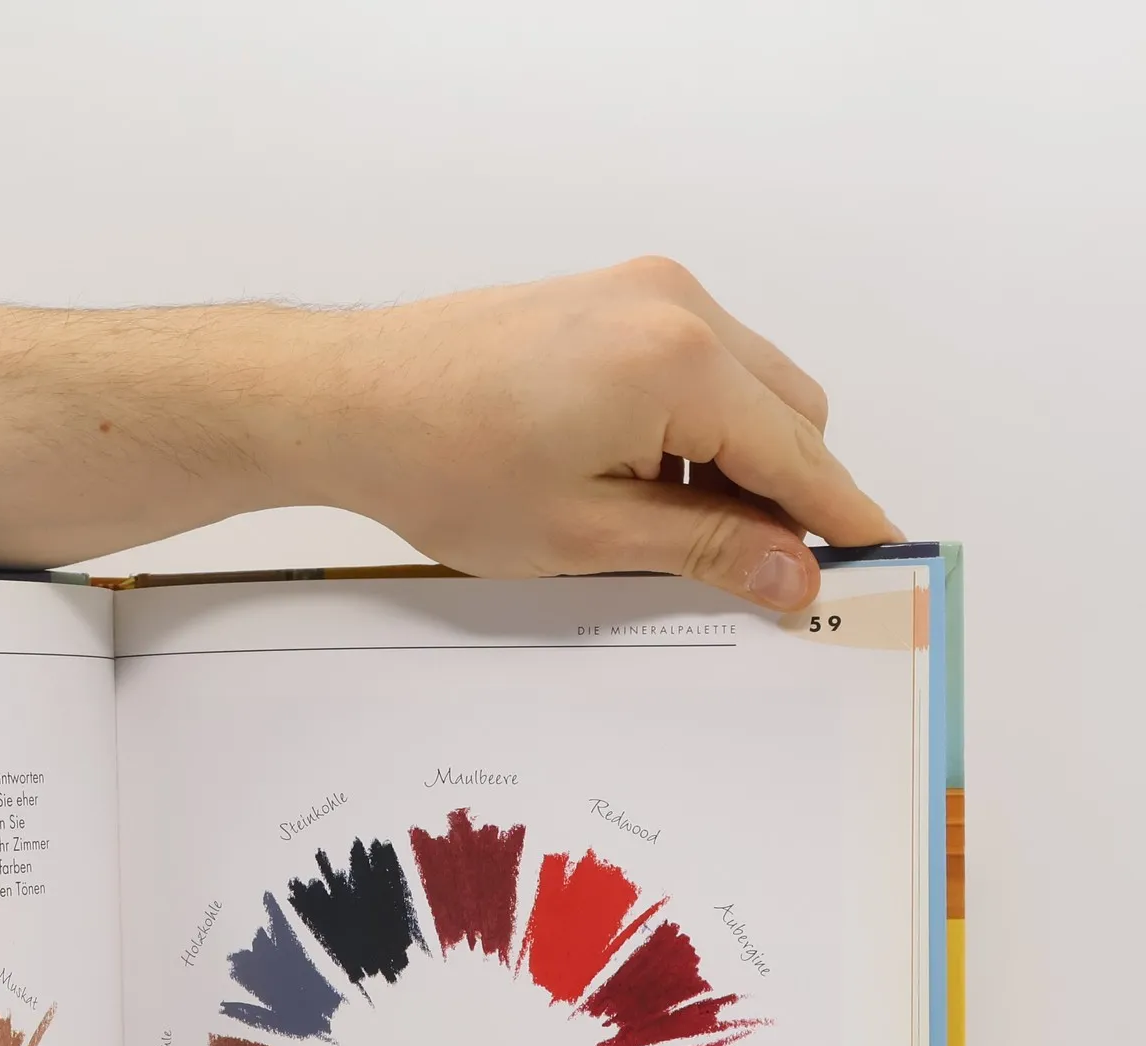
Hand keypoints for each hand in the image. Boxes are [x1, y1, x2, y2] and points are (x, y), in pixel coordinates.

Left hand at [307, 256, 899, 608]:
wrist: (349, 401)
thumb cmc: (444, 465)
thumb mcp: (587, 533)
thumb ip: (706, 549)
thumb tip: (794, 574)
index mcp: (679, 362)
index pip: (797, 452)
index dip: (838, 517)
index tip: (876, 561)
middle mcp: (676, 305)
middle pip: (787, 410)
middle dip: (783, 491)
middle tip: (753, 571)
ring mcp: (642, 291)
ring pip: (744, 386)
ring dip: (733, 460)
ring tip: (664, 532)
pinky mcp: (611, 298)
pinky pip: (694, 365)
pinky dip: (691, 426)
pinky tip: (637, 483)